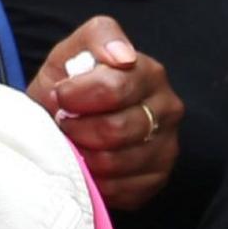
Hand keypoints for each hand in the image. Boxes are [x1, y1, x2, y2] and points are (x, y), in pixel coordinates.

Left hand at [32, 20, 181, 215]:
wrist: (68, 121)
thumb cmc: (71, 86)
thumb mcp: (73, 51)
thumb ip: (98, 38)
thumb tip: (122, 56)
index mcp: (149, 72)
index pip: (114, 88)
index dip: (75, 96)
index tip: (59, 96)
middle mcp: (168, 109)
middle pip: (115, 130)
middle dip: (77, 129)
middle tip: (63, 124)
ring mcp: (167, 147)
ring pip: (115, 163)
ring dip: (82, 156)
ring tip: (73, 143)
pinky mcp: (157, 179)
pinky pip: (121, 190)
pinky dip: (95, 182)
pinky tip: (86, 166)